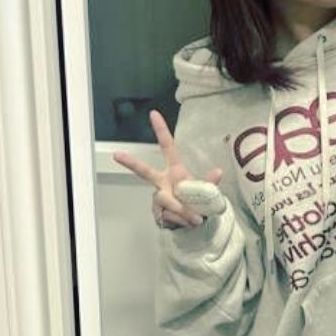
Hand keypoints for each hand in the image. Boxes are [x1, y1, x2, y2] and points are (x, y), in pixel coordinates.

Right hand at [113, 110, 223, 228]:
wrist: (194, 222)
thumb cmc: (197, 201)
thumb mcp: (207, 192)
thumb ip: (210, 183)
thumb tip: (218, 171)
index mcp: (175, 171)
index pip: (167, 148)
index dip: (161, 131)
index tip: (153, 114)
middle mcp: (163, 182)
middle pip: (144, 171)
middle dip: (131, 163)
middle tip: (117, 155)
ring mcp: (159, 197)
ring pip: (166, 200)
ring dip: (182, 210)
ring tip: (195, 217)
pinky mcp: (158, 212)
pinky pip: (169, 215)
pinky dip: (181, 220)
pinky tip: (186, 221)